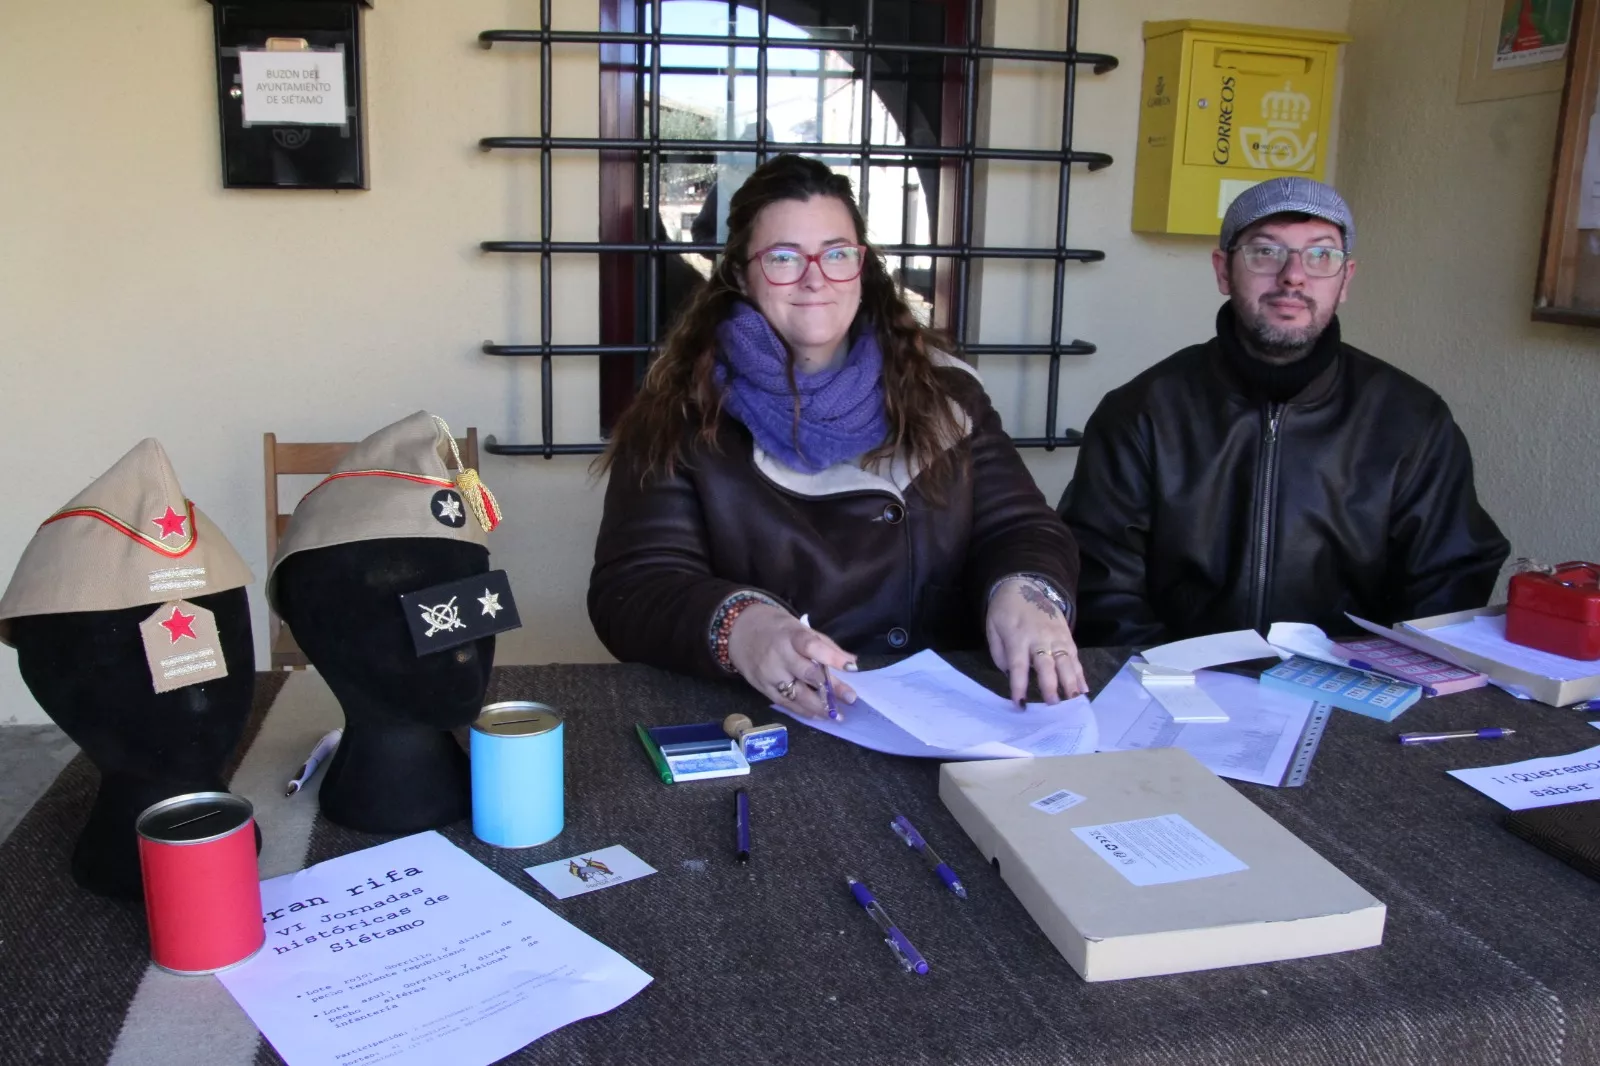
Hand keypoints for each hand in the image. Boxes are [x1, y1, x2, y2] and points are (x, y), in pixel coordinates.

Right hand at [727, 604, 857, 718]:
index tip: (851, 668)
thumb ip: (825, 646)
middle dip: (831, 689)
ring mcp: (769, 673)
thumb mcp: (800, 628)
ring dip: (819, 707)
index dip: (831, 657)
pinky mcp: (762, 687)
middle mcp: (779, 655)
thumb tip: (851, 662)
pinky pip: (785, 703)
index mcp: (791, 635)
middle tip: (851, 699)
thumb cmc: (777, 629)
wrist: (739, 631)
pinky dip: (803, 710)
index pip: (812, 646)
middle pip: (807, 674)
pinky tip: (818, 715)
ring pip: (797, 694)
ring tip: (837, 715)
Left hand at [985, 578, 1085, 704]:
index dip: (1019, 685)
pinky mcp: (1067, 635)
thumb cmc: (1005, 612)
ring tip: (1073, 699)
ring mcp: (1056, 636)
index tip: (1020, 703)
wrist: (1024, 586)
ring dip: (1070, 681)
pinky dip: (1080, 673)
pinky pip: (1075, 657)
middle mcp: (1038, 638)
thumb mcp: (992, 628)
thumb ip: (999, 653)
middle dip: (1050, 684)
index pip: (1018, 665)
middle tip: (1053, 703)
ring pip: (1065, 661)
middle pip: (1046, 664)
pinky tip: (1083, 688)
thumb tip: (1009, 674)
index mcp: (1017, 637)